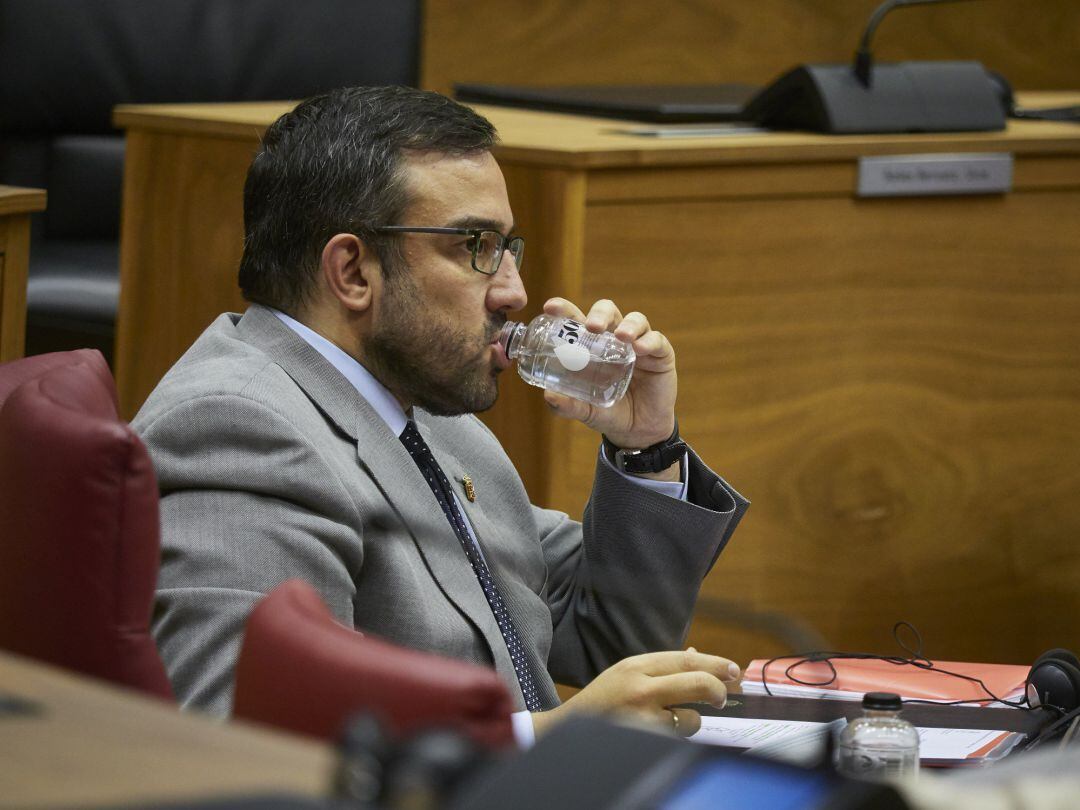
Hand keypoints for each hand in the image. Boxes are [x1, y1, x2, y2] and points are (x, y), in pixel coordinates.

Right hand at [531, 648, 740, 738]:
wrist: (565, 733)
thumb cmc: (601, 703)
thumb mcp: (626, 674)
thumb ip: (660, 667)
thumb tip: (697, 655)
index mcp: (634, 666)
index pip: (684, 660)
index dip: (715, 664)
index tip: (734, 669)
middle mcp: (639, 688)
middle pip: (695, 682)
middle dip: (717, 689)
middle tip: (724, 696)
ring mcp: (641, 718)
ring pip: (690, 718)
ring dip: (690, 722)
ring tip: (670, 722)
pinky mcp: (643, 742)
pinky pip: (677, 741)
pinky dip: (675, 739)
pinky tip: (658, 737)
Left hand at [541, 298, 676, 451]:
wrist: (638, 433)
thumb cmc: (608, 413)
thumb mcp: (585, 411)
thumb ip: (567, 406)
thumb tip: (549, 396)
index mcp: (591, 346)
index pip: (578, 319)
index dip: (565, 309)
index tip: (551, 308)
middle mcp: (614, 340)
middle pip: (607, 312)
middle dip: (599, 313)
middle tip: (592, 326)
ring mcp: (638, 345)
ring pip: (635, 320)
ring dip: (628, 324)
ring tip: (621, 336)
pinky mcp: (660, 355)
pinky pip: (657, 340)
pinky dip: (649, 341)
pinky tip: (640, 349)